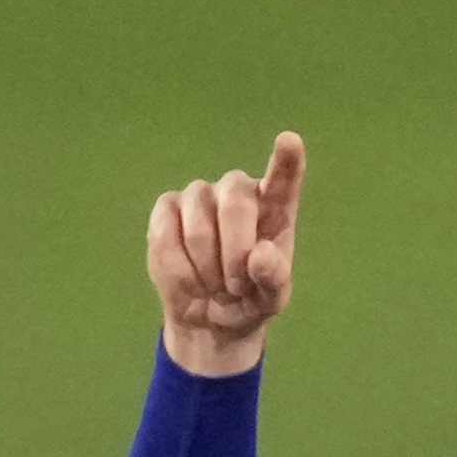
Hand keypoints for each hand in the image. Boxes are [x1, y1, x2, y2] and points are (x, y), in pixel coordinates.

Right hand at [147, 131, 302, 378]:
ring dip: (207, 271)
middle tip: (236, 287)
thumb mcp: (271, 299)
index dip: (286, 160)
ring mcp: (200, 194)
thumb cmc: (249, 298)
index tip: (289, 141)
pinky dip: (179, 271)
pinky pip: (166, 237)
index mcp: (274, 207)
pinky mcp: (167, 208)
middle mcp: (238, 190)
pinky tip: (190, 279)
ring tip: (215, 287)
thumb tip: (261, 255)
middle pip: (235, 204)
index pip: (283, 177)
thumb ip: (274, 279)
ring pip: (198, 228)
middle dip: (235, 254)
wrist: (208, 315)